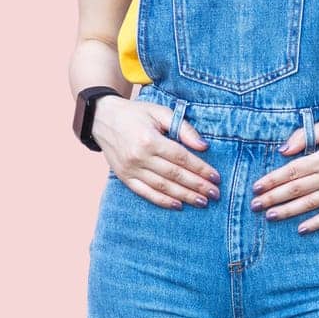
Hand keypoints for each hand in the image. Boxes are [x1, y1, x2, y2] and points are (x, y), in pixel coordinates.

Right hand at [93, 97, 221, 210]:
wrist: (102, 118)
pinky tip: (177, 205)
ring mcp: (131, 169)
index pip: (181, 158)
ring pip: (162, 187)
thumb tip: (204, 146)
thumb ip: (183, 128)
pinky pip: (145, 193)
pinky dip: (162, 201)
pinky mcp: (124, 177)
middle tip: (215, 194)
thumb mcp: (160, 112)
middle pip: (174, 175)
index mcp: (150, 139)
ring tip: (202, 202)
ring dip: (184, 196)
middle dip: (197, 186)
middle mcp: (139, 157)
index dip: (200, 169)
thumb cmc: (136, 113)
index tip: (216, 178)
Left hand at [249, 115, 318, 233]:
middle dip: (273, 198)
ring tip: (271, 216)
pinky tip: (302, 229)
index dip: (272, 180)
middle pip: (296, 190)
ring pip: (310, 204)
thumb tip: (283, 150)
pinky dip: (317, 222)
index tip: (256, 187)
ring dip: (289, 211)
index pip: (291, 172)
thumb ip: (306, 136)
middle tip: (255, 205)